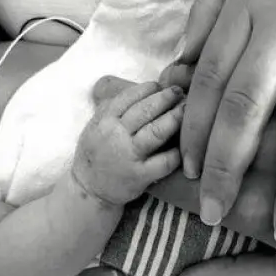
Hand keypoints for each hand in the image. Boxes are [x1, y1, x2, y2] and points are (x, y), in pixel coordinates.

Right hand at [73, 80, 183, 205]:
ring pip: (156, 131)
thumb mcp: (96, 125)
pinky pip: (164, 161)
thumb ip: (113, 107)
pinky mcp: (140, 176)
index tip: (161, 85)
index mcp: (105, 120)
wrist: (89, 189)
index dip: (148, 88)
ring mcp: (128, 156)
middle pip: (145, 110)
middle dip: (166, 98)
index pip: (129, 97)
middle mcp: (115, 135)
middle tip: (179, 92)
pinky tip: (185, 145)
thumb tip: (139, 88)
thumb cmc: (97, 153)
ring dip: (175, 118)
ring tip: (187, 110)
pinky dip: (176, 152)